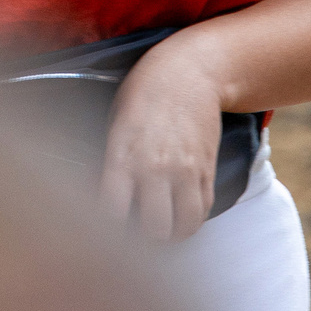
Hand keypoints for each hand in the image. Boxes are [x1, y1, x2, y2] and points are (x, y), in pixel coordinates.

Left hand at [100, 42, 223, 241]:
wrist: (189, 72)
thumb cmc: (142, 94)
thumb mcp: (116, 123)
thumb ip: (112, 161)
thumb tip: (102, 196)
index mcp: (124, 154)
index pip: (112, 211)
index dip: (107, 226)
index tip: (104, 226)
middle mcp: (156, 166)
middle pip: (154, 228)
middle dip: (144, 237)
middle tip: (136, 233)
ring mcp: (186, 170)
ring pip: (185, 226)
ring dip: (173, 234)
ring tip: (162, 231)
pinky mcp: (208, 168)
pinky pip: (204, 209)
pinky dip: (192, 219)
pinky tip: (180, 215)